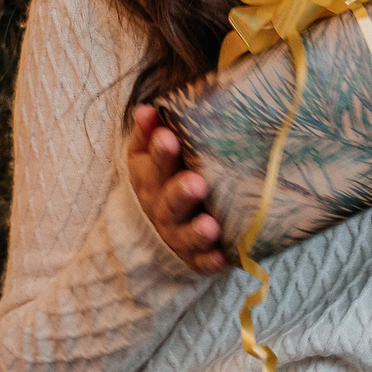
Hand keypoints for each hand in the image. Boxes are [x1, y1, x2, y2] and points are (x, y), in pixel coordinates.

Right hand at [127, 106, 229, 273]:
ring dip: (197, 230)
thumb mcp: (150, 155)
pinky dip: (210, 261)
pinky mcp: (195, 258)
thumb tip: (148, 109)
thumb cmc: (164, 179)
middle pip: (168, 201)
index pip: (150, 163)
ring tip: (210, 226)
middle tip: (196, 183)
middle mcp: (161, 208)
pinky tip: (223, 257)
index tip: (169, 137)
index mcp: (149, 178)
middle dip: (180, 192)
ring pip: (185, 234)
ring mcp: (177, 235)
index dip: (158, 151)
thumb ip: (150, 132)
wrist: (159, 228)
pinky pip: (201, 262)